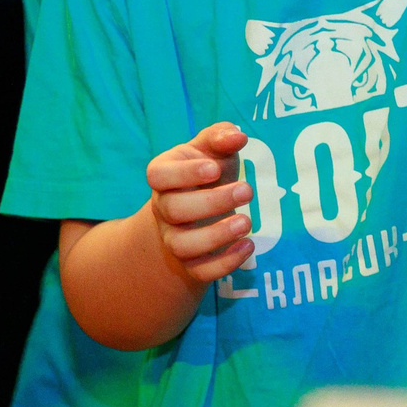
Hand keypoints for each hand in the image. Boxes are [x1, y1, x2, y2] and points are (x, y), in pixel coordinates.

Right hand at [143, 123, 257, 283]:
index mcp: (164, 176)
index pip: (158, 176)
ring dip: (217, 235)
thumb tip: (238, 136)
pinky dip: (225, 263)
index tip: (215, 169)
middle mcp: (163, 209)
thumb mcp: (212, 148)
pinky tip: (248, 246)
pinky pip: (200, 271)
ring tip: (247, 222)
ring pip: (183, 245)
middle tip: (247, 190)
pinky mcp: (191, 263)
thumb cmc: (208, 171)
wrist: (200, 209)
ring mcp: (174, 238)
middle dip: (212, 202)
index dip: (184, 174)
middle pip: (174, 210)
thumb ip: (221, 136)